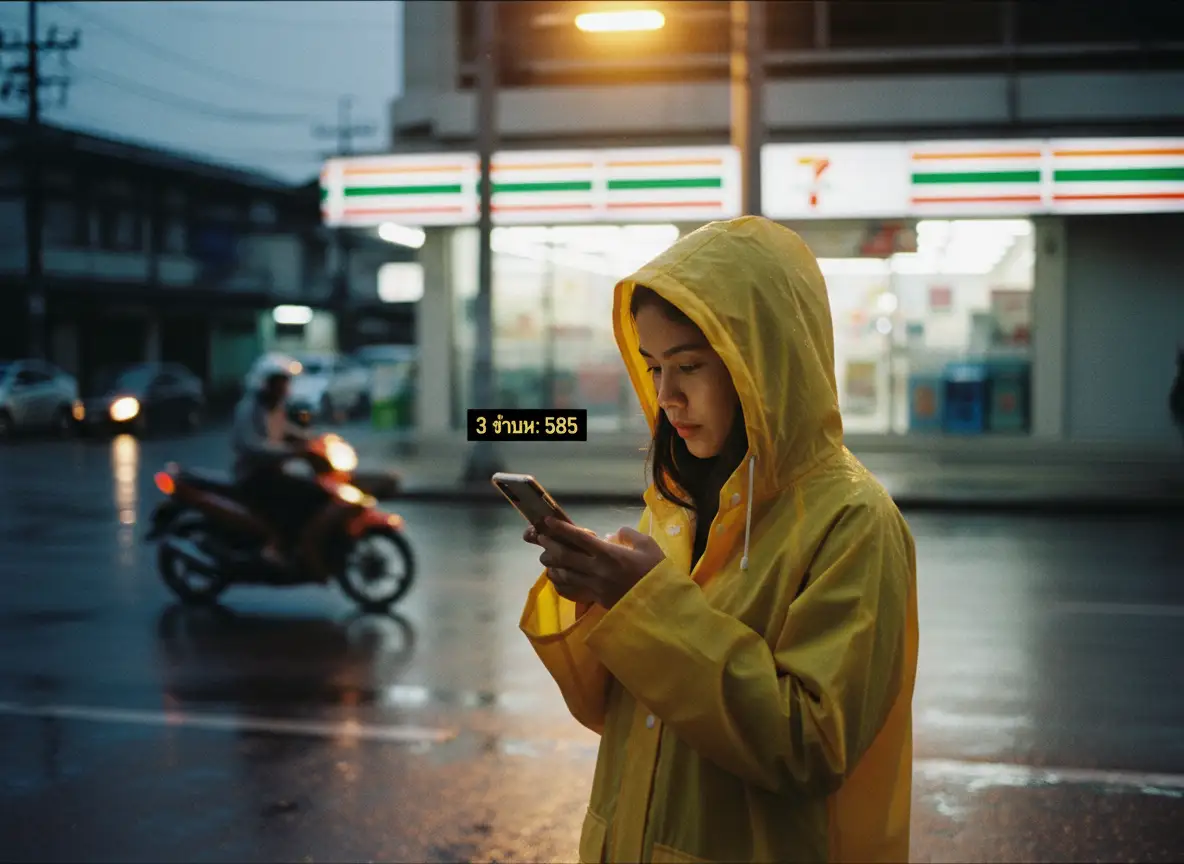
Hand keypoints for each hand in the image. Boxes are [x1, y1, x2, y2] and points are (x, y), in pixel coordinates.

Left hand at [530, 517, 665, 609]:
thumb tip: (611, 535)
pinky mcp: (596, 599)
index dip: (561, 529)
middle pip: (565, 556)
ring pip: (564, 575)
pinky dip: (560, 584)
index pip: (579, 538)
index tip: (548, 522)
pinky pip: (571, 591)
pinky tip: (556, 579)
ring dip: (551, 565)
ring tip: (546, 558)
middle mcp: (597, 569)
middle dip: (549, 545)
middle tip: (541, 538)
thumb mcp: (647, 545)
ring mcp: (594, 586)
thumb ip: (628, 534)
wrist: (661, 603)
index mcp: (609, 553)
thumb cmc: (656, 571)